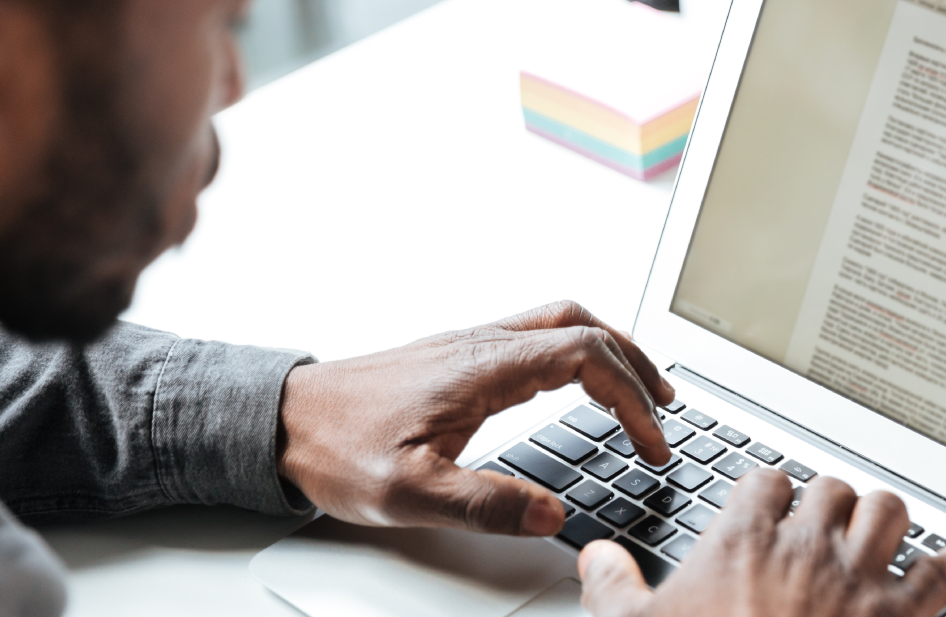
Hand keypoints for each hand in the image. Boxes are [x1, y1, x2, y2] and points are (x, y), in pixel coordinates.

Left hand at [276, 301, 675, 535]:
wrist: (280, 420)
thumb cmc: (334, 448)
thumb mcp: (408, 492)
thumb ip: (484, 503)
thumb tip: (551, 515)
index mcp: (481, 366)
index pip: (585, 355)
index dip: (631, 396)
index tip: (649, 442)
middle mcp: (480, 343)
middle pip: (582, 323)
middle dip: (635, 361)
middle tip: (666, 405)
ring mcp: (468, 346)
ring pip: (559, 323)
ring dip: (607, 350)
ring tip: (637, 391)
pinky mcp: (455, 359)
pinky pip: (533, 337)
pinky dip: (574, 355)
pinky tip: (573, 387)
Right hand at [579, 470, 945, 616]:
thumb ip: (613, 588)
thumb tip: (596, 559)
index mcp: (745, 541)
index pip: (766, 480)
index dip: (770, 490)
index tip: (769, 503)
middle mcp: (807, 547)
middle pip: (832, 488)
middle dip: (829, 503)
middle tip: (825, 522)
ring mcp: (859, 579)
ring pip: (888, 511)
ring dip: (886, 520)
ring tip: (881, 532)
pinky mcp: (901, 615)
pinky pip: (944, 573)